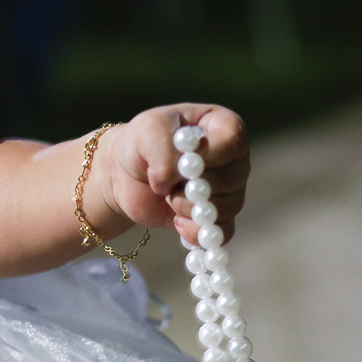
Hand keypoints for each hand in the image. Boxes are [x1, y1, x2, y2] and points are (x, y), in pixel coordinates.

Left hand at [93, 104, 249, 243]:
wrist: (126, 174)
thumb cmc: (142, 142)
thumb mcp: (148, 130)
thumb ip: (164, 148)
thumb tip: (173, 182)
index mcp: (222, 127)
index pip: (235, 141)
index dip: (211, 154)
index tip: (185, 159)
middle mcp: (232, 159)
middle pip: (232, 179)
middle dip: (194, 185)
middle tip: (169, 179)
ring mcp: (228, 192)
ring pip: (227, 209)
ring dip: (189, 207)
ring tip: (170, 195)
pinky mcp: (216, 220)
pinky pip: (220, 235)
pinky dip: (195, 231)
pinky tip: (177, 220)